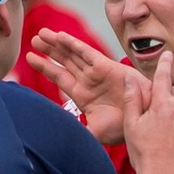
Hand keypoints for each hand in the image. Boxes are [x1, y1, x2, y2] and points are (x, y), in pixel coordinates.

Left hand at [27, 29, 142, 144]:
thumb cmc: (122, 127)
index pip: (60, 78)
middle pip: (64, 61)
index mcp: (83, 95)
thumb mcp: (94, 132)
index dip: (45, 67)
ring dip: (57, 44)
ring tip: (42, 33)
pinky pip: (87, 53)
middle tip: (35, 38)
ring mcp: (96, 72)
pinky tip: (61, 37)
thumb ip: (77, 133)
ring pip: (73, 54)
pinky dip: (74, 44)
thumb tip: (56, 140)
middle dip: (49, 50)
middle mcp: (88, 81)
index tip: (30, 57)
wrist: (144, 120)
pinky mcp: (106, 66)